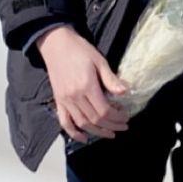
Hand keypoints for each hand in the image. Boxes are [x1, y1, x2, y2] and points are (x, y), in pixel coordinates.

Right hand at [36, 26, 129, 142]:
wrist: (56, 44)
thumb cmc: (80, 49)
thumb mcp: (99, 60)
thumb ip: (110, 78)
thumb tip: (125, 92)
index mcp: (86, 86)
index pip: (104, 110)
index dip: (117, 117)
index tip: (126, 116)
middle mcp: (75, 96)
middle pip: (95, 119)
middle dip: (111, 126)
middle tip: (123, 126)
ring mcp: (65, 100)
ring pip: (82, 124)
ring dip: (97, 132)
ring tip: (110, 133)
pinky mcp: (58, 101)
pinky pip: (65, 122)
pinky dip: (74, 133)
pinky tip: (84, 138)